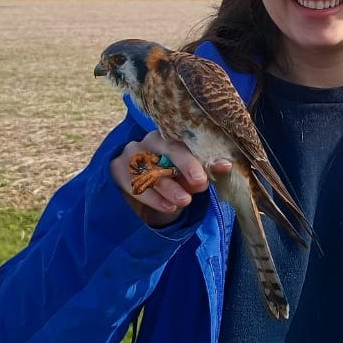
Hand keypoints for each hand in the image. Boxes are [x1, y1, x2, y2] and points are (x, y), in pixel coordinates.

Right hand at [110, 130, 231, 226]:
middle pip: (168, 148)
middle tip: (201, 182)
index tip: (223, 166)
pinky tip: (168, 207)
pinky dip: (153, 197)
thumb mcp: (192, 178)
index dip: (206, 152)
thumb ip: (205, 171)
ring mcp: (132, 152)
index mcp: (173, 135)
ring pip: (151, 167)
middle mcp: (152, 140)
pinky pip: (134, 182)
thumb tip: (225, 166)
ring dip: (170, 186)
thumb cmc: (174, 180)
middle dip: (186, 165)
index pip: (189, 140)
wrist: (146, 196)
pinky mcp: (117, 168)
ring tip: (185, 201)